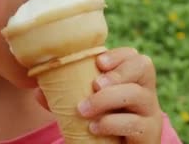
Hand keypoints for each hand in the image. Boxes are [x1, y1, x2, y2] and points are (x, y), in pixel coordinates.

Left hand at [34, 47, 162, 142]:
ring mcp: (150, 112)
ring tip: (83, 110)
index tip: (99, 62)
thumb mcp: (85, 107)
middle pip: (144, 67)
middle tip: (95, 85)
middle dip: (118, 72)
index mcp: (132, 79)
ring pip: (139, 94)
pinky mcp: (149, 133)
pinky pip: (136, 123)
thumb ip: (64, 98)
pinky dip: (112, 123)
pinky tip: (94, 128)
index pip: (134, 56)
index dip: (119, 55)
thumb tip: (37, 91)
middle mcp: (146, 91)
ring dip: (108, 99)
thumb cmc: (102, 125)